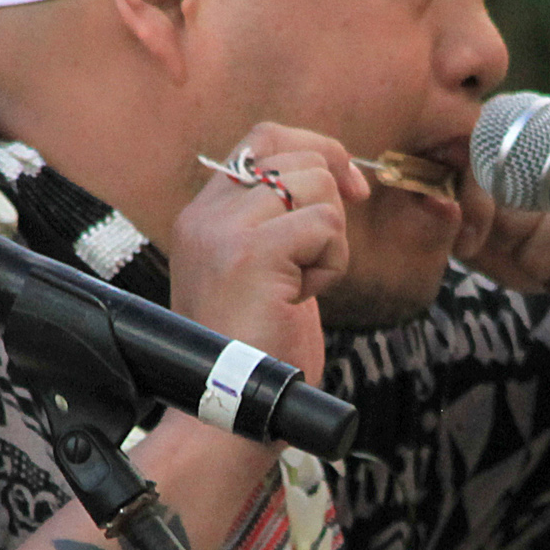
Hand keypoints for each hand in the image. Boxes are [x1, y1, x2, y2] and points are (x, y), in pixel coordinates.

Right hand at [170, 122, 364, 386]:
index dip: (317, 151)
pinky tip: (303, 299)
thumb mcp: (256, 271)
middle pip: (298, 158)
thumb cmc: (253, 352)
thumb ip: (273, 221)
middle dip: (329, 206)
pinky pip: (326, 224)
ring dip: (329, 241)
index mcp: (200, 217)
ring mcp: (224, 231)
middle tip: (314, 263)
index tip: (349, 191)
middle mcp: (204, 216)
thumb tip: (330, 173)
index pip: (264, 140)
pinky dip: (332, 264)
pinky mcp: (252, 252)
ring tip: (300, 287)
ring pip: (316, 184)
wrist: (229, 409)